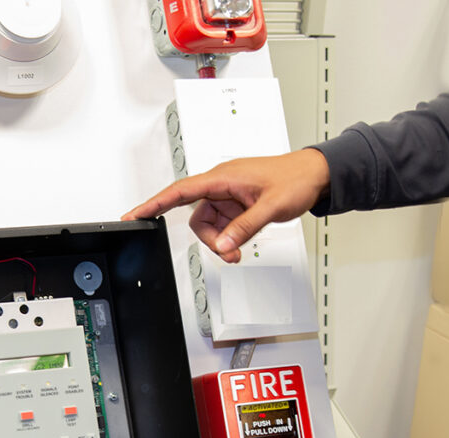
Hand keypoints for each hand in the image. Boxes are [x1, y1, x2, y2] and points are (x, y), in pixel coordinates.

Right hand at [121, 149, 329, 262]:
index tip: (133, 215)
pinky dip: (229, 237)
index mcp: (222, 178)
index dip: (153, 204)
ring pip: (208, 224)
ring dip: (221, 241)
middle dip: (210, 239)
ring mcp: (227, 195)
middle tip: (229, 252)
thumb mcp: (270, 207)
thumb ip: (244, 227)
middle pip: (196, 218)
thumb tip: (224, 244)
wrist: (315, 174)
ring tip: (239, 249)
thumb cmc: (295, 178)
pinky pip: (222, 224)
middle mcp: (220, 185)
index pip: (179, 192)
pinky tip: (242, 240)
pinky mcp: (235, 203)